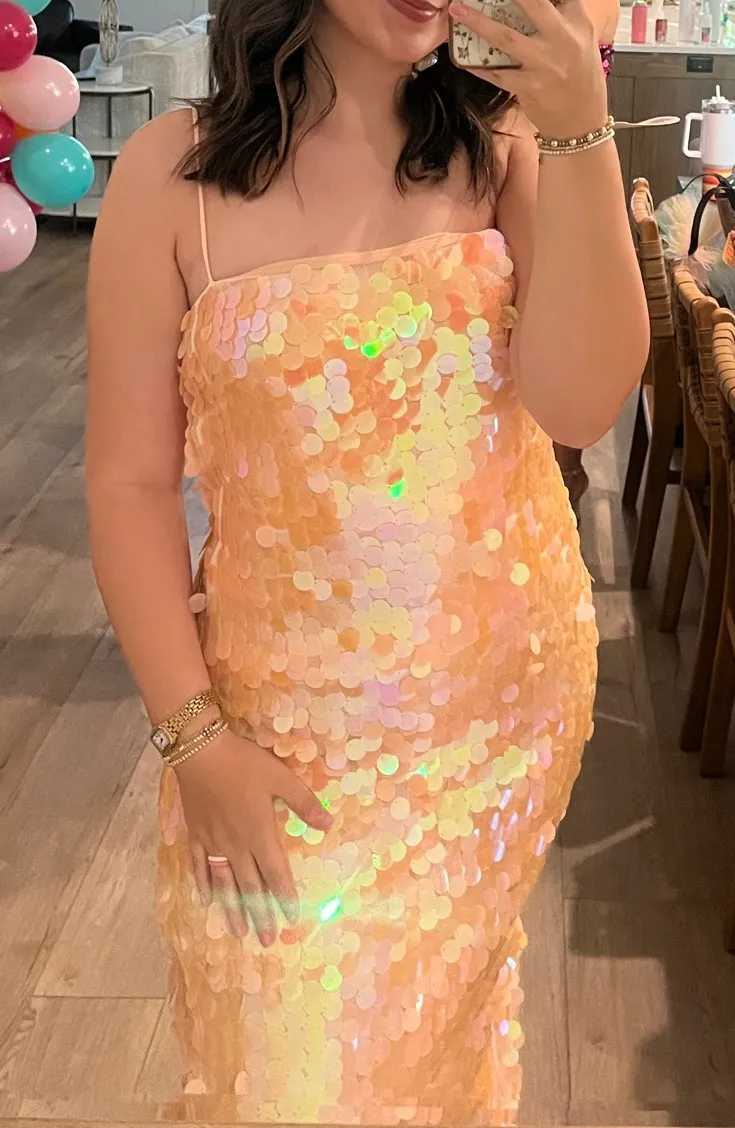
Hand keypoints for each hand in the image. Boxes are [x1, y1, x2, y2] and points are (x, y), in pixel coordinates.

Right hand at [174, 728, 332, 945]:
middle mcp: (235, 845)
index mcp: (259, 833)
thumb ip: (304, 803)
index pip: (275, 873)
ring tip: (238, 932)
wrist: (199, 750)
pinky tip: (206, 900)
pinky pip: (199, 865)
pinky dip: (203, 884)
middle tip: (267, 940)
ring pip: (223, 883)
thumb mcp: (280, 778)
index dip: (284, 897)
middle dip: (260, 915)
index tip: (291, 920)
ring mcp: (212, 842)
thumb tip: (328, 824)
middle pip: (249, 886)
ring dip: (231, 909)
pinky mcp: (195, 834)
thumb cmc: (244, 763)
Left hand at [449, 0, 607, 139]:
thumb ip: (563, 17)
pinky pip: (497, 74)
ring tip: (457, 10)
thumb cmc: (581, 78)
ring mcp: (544, 64)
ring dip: (478, 22)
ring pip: (506, 37)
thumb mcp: (582, 40)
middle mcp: (562, 38)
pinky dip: (478, 66)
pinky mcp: (529, 87)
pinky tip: (461, 58)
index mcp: (578, 22)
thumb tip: (533, 4)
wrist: (582, 123)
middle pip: (534, 3)